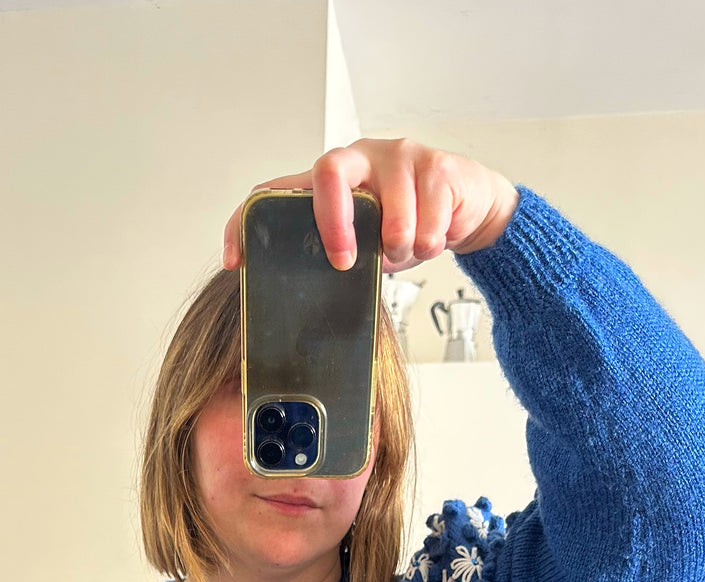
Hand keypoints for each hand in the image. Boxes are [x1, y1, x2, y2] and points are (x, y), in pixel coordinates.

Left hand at [221, 137, 518, 272]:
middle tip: (346, 261)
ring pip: (391, 211)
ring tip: (408, 248)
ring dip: (401, 246)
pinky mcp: (436, 164)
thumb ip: (340, 255)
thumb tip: (310, 302)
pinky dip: (430, 243)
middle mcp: (358, 158)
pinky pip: (428, 220)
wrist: (467, 206)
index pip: (274, 192)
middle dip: (336, 224)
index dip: (248, 224)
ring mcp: (397, 156)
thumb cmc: (408, 224)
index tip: (237, 262)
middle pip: (329, 174)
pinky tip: (432, 238)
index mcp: (330, 181)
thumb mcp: (366, 243)